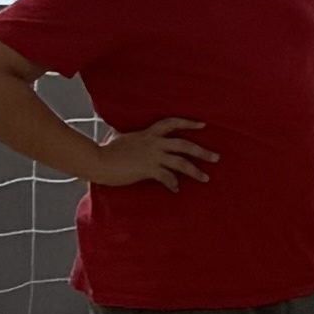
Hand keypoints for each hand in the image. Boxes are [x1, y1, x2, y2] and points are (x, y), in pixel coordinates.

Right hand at [81, 117, 212, 189]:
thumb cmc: (105, 151)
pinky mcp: (148, 169)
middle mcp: (154, 143)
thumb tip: (122, 134)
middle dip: (202, 151)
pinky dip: (173, 184)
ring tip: (206, 178)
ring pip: (181, 162)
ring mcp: (152, 156)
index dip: (188, 123)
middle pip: (185, 145)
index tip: (203, 125)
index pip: (172, 123)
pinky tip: (176, 190)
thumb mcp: (120, 138)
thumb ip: (130, 137)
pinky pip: (167, 177)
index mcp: (148, 134)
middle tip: (217, 158)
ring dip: (195, 171)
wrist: (97, 161)